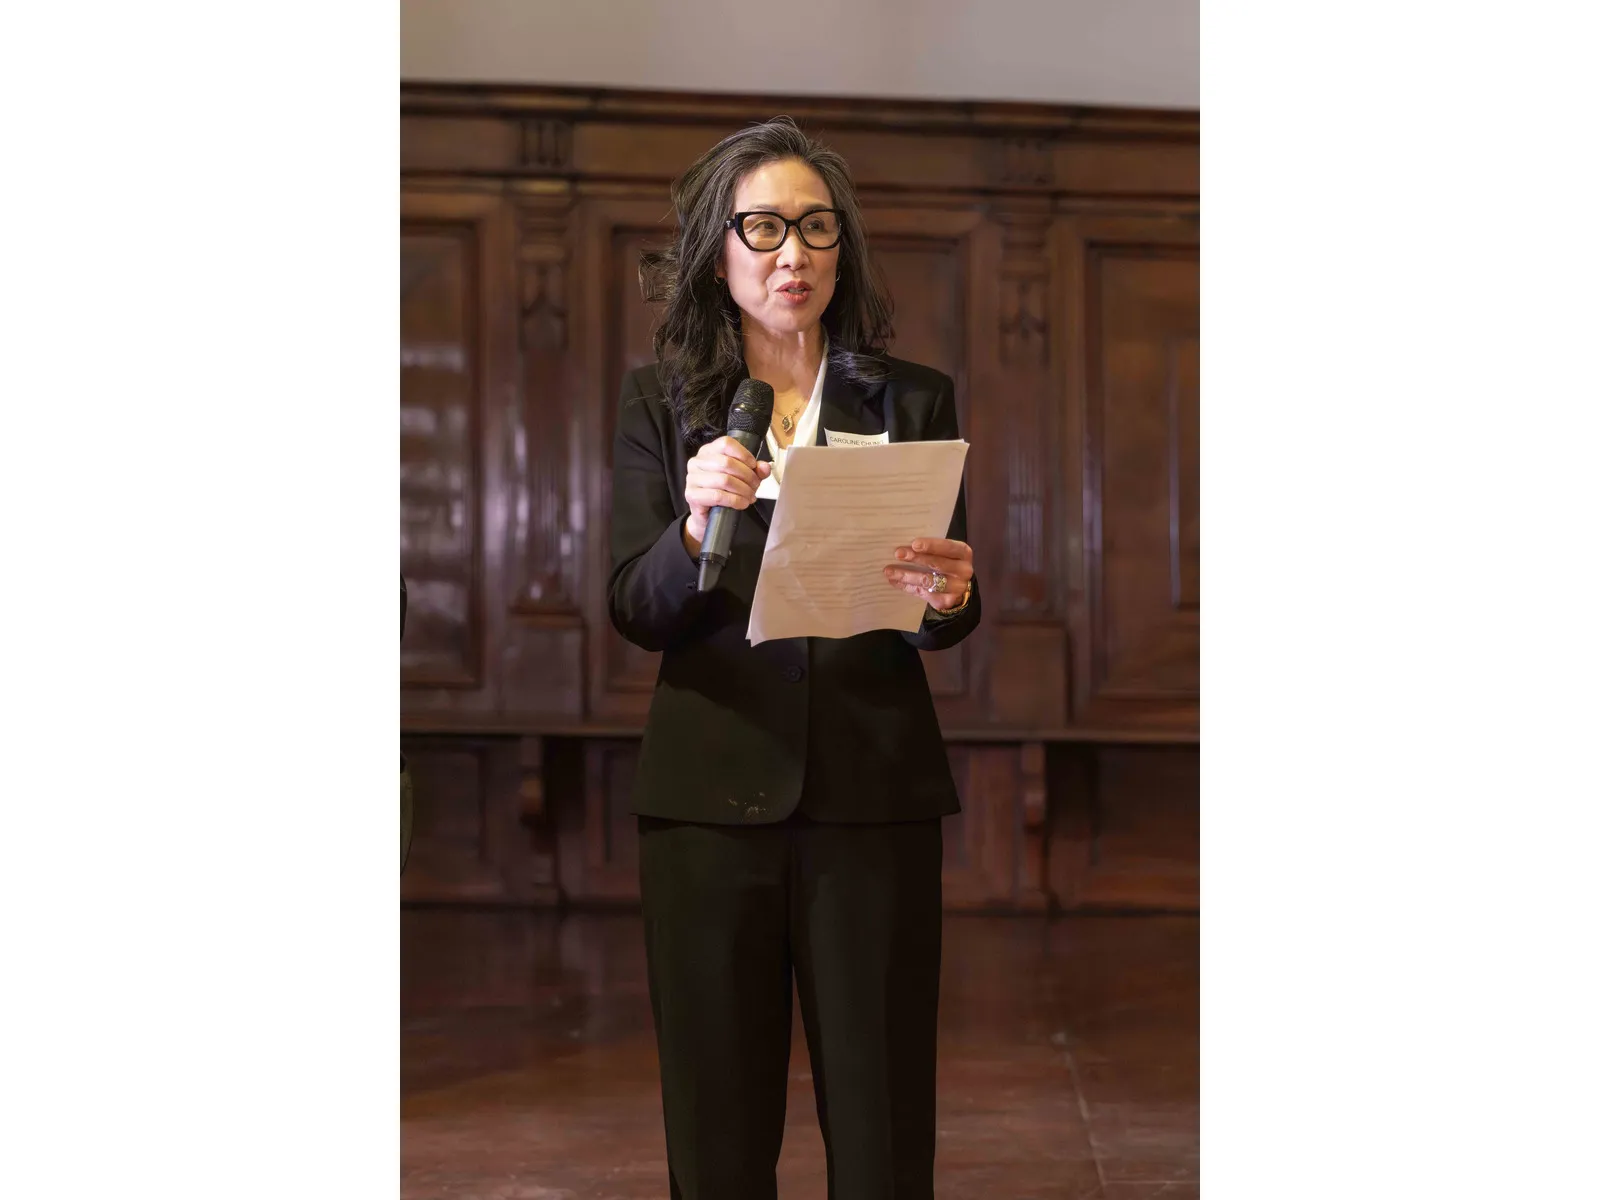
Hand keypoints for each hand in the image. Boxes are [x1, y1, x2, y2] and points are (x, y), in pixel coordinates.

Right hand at [682, 436, 772, 554]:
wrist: (708, 516)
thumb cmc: (723, 492)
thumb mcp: (742, 478)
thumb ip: (755, 470)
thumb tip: (765, 467)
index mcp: (708, 451)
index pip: (726, 443)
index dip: (743, 454)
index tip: (754, 466)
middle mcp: (696, 462)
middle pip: (727, 462)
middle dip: (747, 476)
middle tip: (755, 486)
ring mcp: (692, 478)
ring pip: (724, 480)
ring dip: (743, 489)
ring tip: (750, 496)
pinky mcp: (692, 495)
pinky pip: (718, 496)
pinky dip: (735, 500)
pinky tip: (742, 503)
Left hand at [883, 537, 974, 611]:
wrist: (958, 588)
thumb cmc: (946, 563)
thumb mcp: (945, 553)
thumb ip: (931, 549)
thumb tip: (903, 544)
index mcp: (963, 553)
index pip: (948, 547)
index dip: (931, 545)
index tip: (914, 544)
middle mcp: (963, 570)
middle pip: (937, 564)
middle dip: (915, 558)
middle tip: (898, 554)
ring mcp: (956, 588)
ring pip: (928, 580)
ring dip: (907, 575)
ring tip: (890, 571)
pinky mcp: (946, 601)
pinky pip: (923, 593)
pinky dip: (907, 586)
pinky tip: (895, 581)